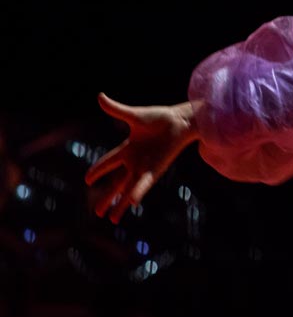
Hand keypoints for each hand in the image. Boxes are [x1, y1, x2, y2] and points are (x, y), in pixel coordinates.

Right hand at [84, 92, 197, 223]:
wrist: (181, 121)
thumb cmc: (160, 118)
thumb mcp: (133, 115)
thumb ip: (116, 109)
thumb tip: (99, 96)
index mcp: (128, 148)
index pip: (108, 162)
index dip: (98, 170)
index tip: (87, 180)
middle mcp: (135, 161)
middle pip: (116, 183)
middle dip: (106, 197)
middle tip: (96, 213)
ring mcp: (145, 167)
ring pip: (128, 189)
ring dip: (120, 204)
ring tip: (111, 220)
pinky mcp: (156, 170)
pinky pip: (143, 183)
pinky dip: (137, 192)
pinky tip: (131, 203)